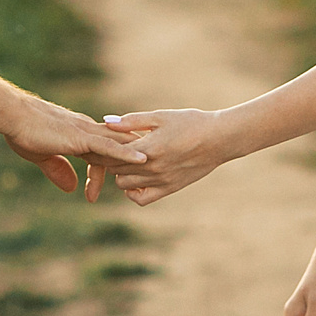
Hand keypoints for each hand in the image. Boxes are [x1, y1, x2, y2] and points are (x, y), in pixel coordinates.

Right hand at [3, 97, 145, 198]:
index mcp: (79, 134)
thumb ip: (58, 170)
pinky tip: (142, 160)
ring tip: (161, 165)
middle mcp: (88, 130)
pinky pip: (110, 146)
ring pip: (120, 145)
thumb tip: (71, 188)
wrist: (13, 116)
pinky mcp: (82, 137)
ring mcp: (87, 133)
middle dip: (135, 161)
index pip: (103, 151)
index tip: (119, 183)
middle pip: (118, 146)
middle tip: (153, 174)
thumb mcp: (42, 157)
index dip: (112, 167)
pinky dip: (126, 154)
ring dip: (139, 155)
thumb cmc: (22, 132)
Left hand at [95, 108, 234, 205]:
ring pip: (124, 184)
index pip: (110, 153)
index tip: (96, 142)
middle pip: (114, 169)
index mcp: (147, 147)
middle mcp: (152, 168)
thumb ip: (132, 121)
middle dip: (106, 159)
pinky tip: (135, 178)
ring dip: (119, 173)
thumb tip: (107, 122)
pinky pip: (142, 199)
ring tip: (122, 160)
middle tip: (104, 150)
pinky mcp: (169, 189)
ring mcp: (160, 181)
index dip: (100, 148)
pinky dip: (133, 192)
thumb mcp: (161, 117)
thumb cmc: (191, 123)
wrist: (219, 139)